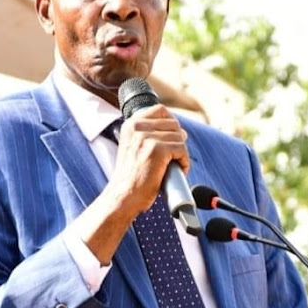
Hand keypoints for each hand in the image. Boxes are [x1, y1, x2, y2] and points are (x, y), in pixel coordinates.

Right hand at [71, 104, 188, 264]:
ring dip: (181, 154)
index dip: (171, 124)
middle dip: (177, 141)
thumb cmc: (132, 177)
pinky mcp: (157, 150)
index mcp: (131, 124)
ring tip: (172, 167)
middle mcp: (137, 127)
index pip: (161, 110)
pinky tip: (176, 171)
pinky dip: (184, 162)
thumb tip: (182, 131)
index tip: (170, 140)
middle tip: (171, 159)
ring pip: (180, 137)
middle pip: (174, 124)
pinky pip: (182, 149)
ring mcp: (147, 138)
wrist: (123, 197)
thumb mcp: (134, 148)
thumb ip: (150, 135)